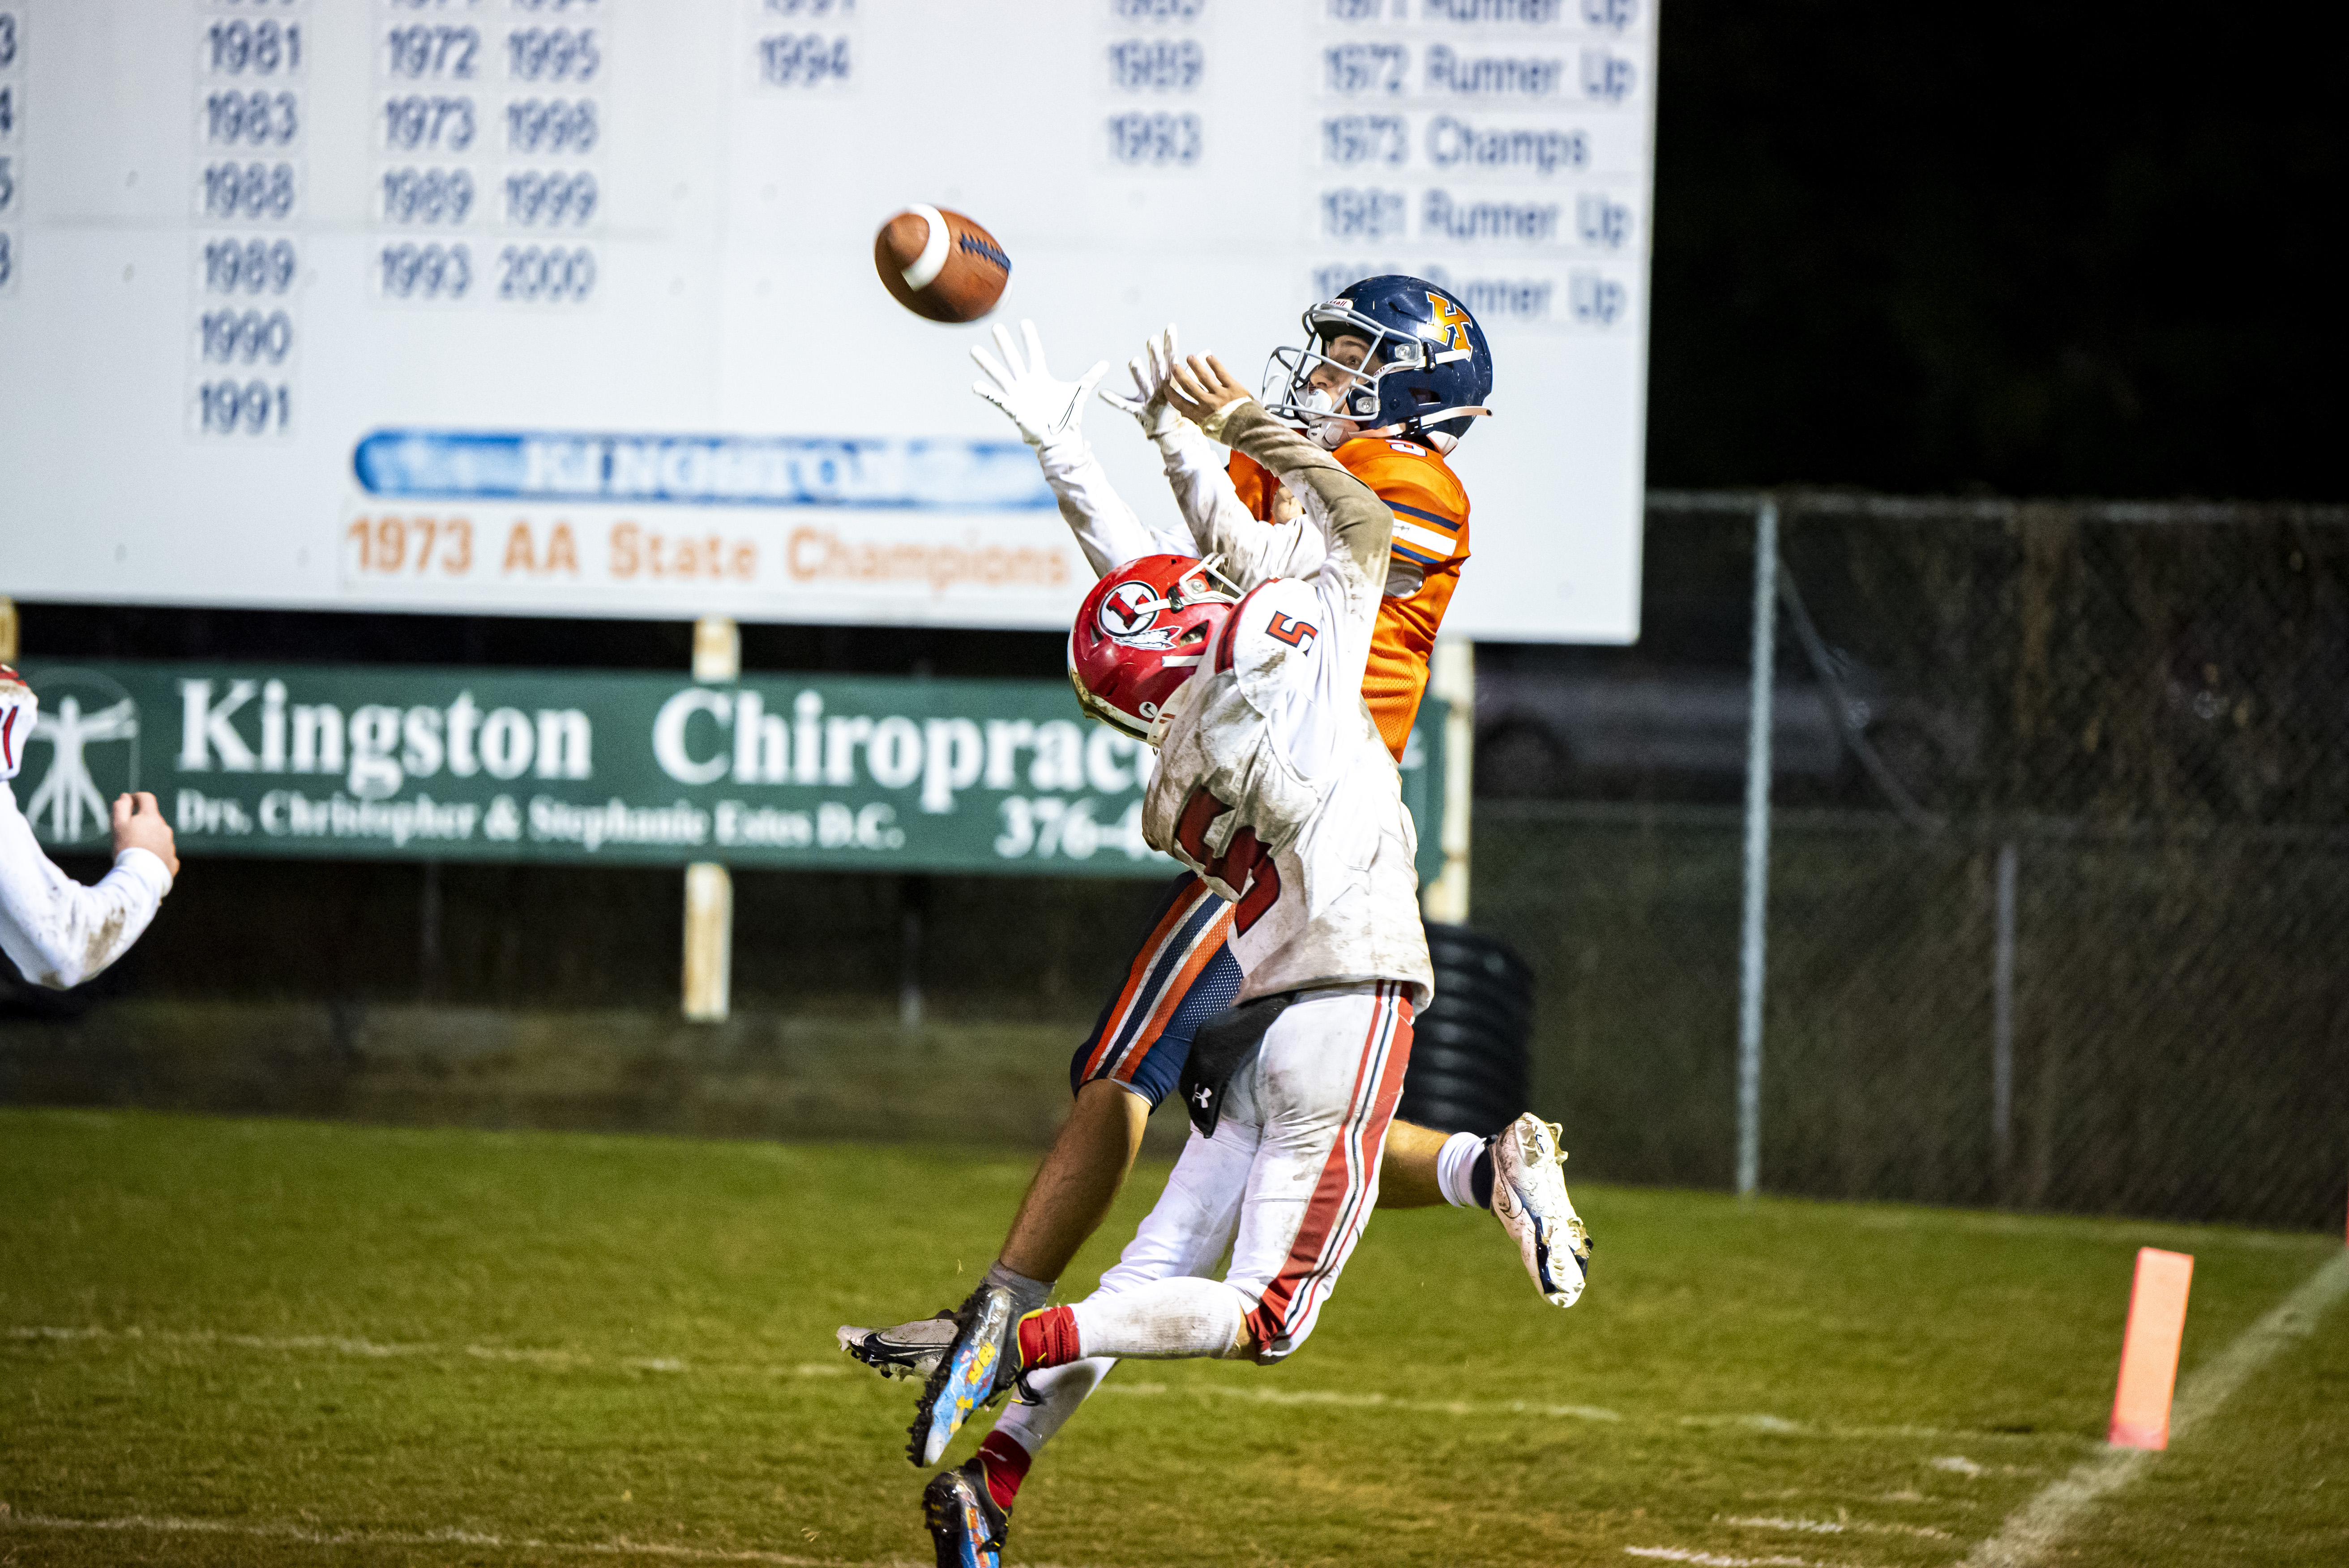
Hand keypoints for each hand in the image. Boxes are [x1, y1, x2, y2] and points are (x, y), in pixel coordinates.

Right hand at [112, 791, 178, 880]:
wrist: (140, 875)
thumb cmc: (126, 848)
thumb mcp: (118, 825)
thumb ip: (121, 807)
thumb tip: (126, 796)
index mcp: (152, 818)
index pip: (147, 799)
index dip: (137, 798)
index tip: (130, 802)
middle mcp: (165, 829)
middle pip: (152, 821)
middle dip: (141, 823)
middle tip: (127, 835)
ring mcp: (170, 845)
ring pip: (158, 838)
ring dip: (149, 840)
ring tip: (135, 852)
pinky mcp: (172, 861)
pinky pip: (163, 854)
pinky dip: (155, 855)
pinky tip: (145, 863)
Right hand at [971, 320, 1108, 453]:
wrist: (1060, 438)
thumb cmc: (1067, 416)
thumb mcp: (1079, 392)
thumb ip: (1090, 376)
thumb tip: (1106, 363)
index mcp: (1041, 377)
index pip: (1035, 352)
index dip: (1030, 338)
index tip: (1025, 322)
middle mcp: (1026, 383)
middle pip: (1013, 359)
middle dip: (1005, 344)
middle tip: (996, 327)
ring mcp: (1018, 395)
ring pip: (1000, 375)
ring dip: (987, 363)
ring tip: (974, 350)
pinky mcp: (1014, 409)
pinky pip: (998, 399)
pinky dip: (987, 393)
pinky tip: (975, 385)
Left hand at [1098, 323, 1183, 440]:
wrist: (1171, 433)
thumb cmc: (1174, 408)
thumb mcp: (1182, 386)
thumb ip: (1190, 368)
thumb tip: (1205, 351)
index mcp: (1170, 382)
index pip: (1171, 359)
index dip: (1171, 343)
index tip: (1170, 327)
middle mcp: (1161, 389)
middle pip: (1158, 369)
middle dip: (1155, 354)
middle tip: (1152, 339)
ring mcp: (1150, 400)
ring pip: (1144, 385)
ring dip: (1138, 373)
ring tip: (1133, 360)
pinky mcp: (1139, 411)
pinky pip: (1125, 405)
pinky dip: (1114, 400)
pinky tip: (1102, 393)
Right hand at [1165, 353, 1253, 433]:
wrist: (1251, 431)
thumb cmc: (1231, 433)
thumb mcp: (1210, 431)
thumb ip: (1199, 420)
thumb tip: (1187, 413)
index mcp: (1201, 416)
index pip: (1181, 403)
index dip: (1171, 394)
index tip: (1166, 387)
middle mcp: (1209, 404)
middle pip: (1189, 386)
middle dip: (1180, 375)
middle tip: (1174, 366)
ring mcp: (1221, 395)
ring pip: (1204, 377)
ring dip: (1196, 366)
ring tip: (1190, 357)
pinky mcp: (1233, 388)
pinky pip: (1222, 373)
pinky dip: (1214, 364)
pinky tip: (1209, 357)